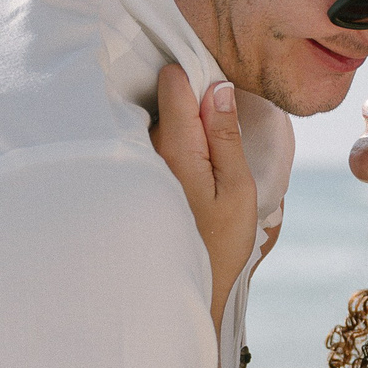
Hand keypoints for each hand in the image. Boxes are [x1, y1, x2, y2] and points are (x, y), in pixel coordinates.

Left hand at [150, 64, 258, 311]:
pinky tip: (185, 182)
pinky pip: (151, 145)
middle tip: (219, 142)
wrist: (179, 290)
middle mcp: (145, 148)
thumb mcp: (236, 189)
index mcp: (174, 146)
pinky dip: (170, 151)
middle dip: (193, 108)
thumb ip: (225, 135)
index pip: (173, 80)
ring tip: (204, 169)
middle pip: (165, 99)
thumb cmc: (217, 244)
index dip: (198, 77)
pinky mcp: (131, 176)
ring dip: (182, 132)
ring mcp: (133, 162)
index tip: (218, 95)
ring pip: (159, 122)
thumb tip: (219, 87)